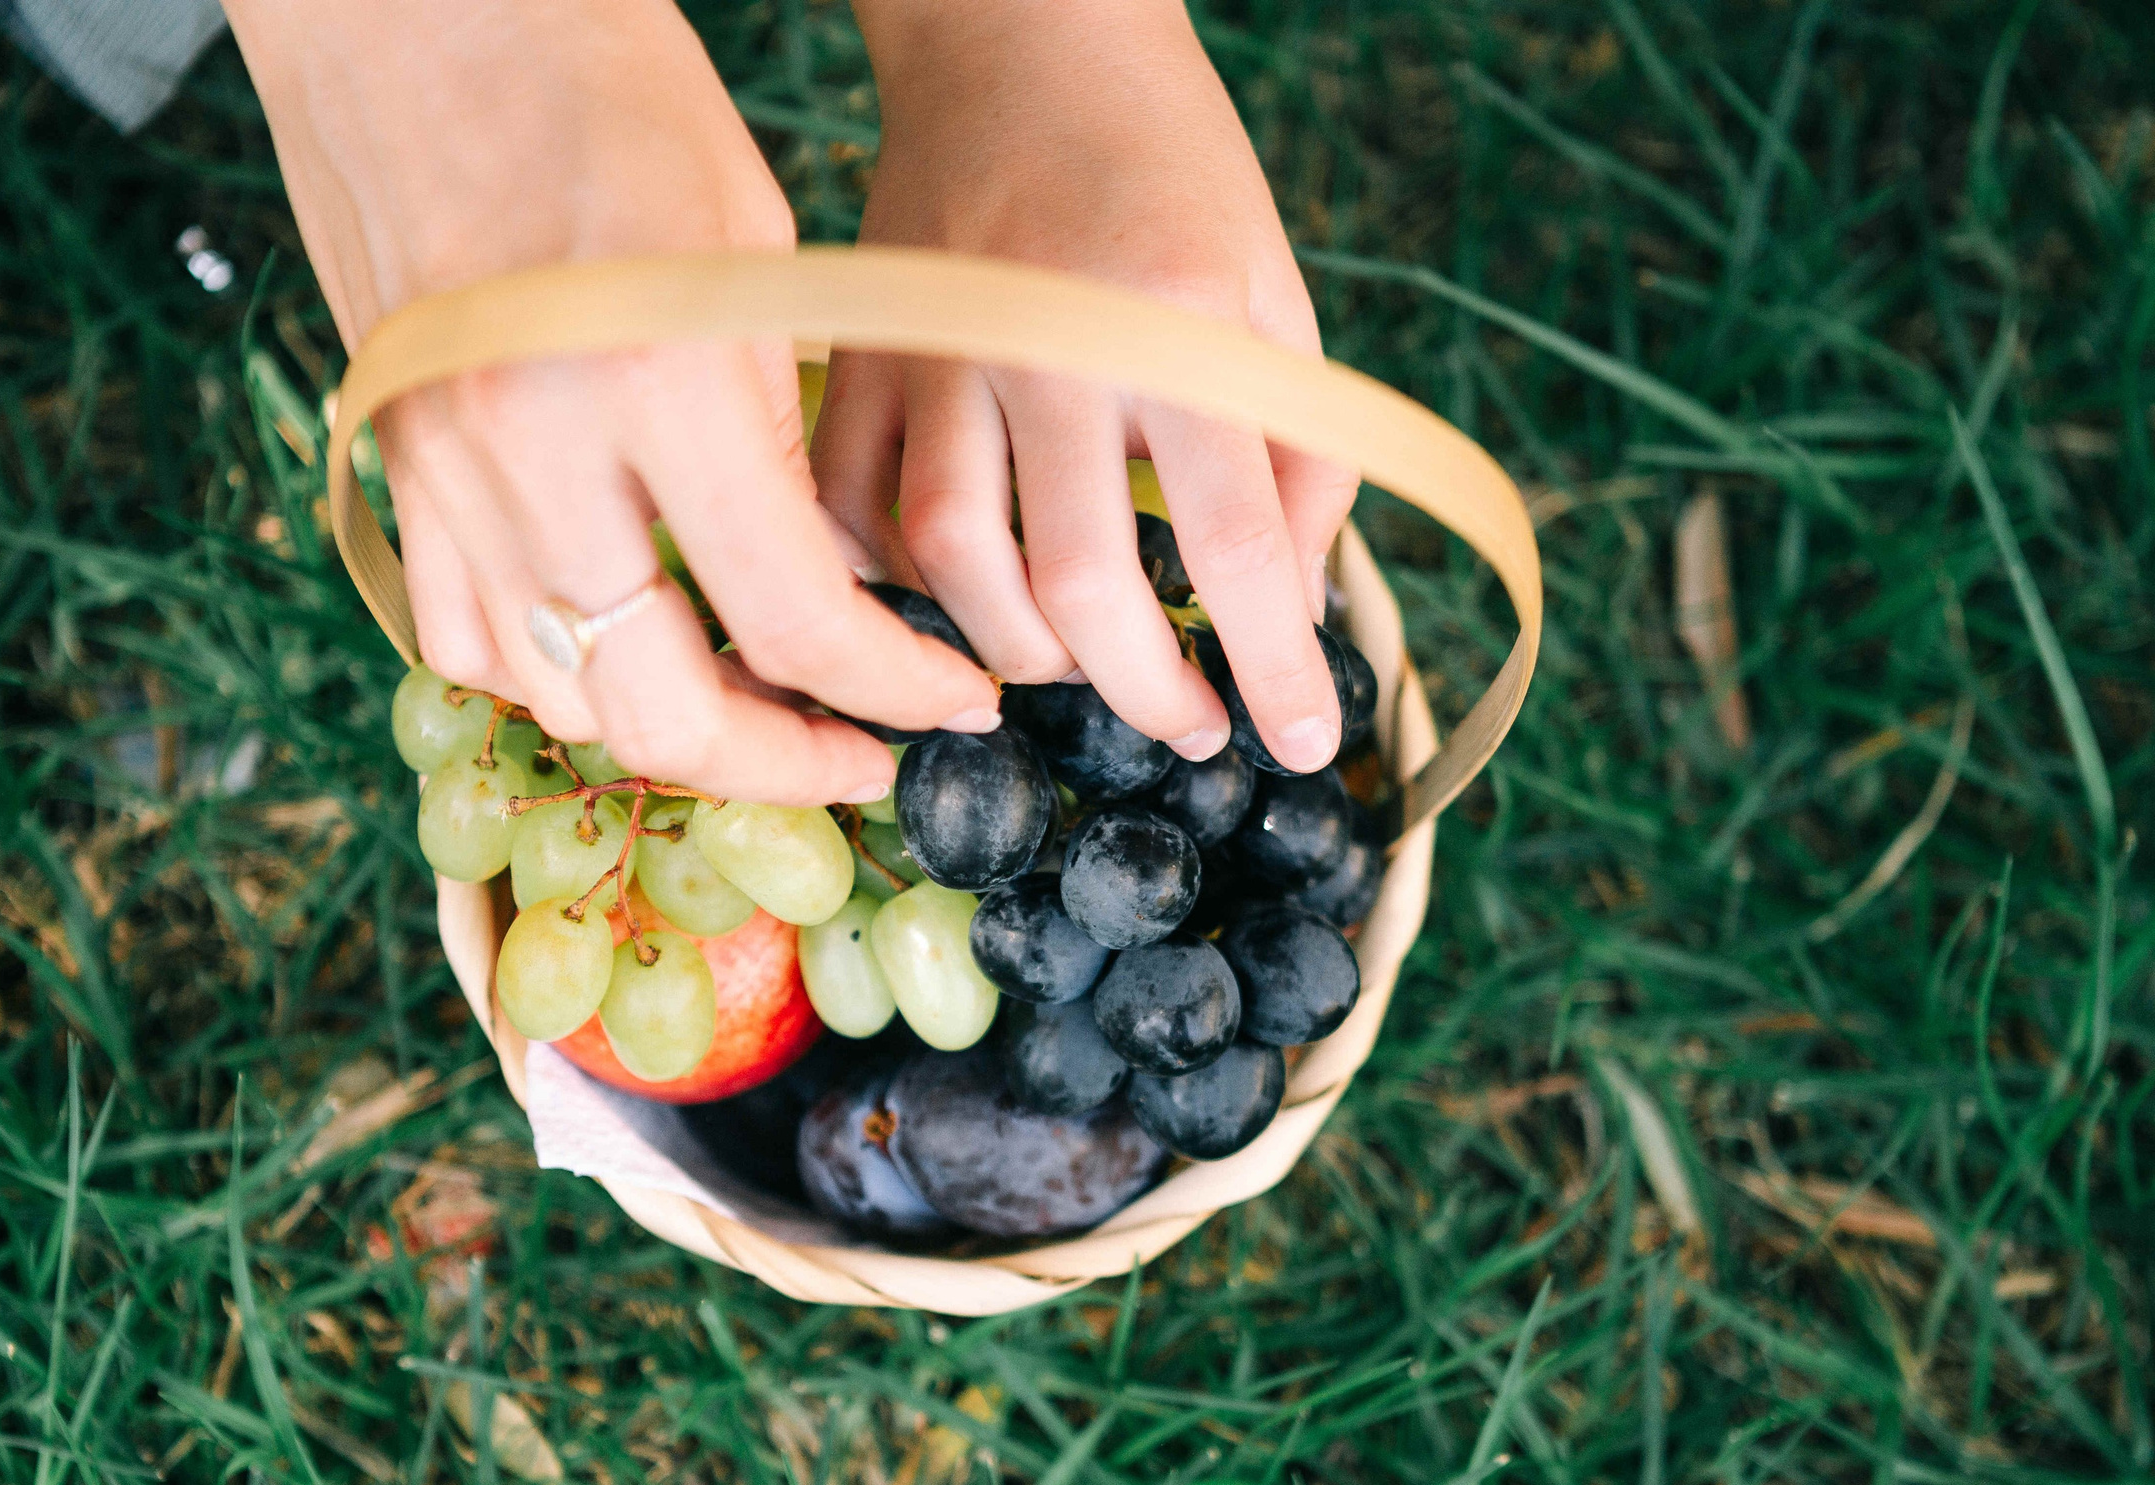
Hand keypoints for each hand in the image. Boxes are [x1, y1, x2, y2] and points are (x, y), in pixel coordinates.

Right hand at [225, 0, 999, 803]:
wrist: (409, 6)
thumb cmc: (604, 86)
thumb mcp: (748, 246)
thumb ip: (777, 429)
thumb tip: (822, 581)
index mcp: (657, 382)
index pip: (796, 624)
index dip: (892, 693)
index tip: (947, 704)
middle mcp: (532, 456)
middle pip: (660, 717)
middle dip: (782, 766)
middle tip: (856, 757)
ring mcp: (442, 474)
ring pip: (556, 697)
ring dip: (664, 729)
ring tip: (751, 704)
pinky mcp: (390, 466)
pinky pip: (462, 637)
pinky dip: (551, 671)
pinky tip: (618, 646)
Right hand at [813, 0, 1357, 770]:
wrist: (1023, 39)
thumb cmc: (1171, 171)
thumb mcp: (1274, 294)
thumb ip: (1295, 452)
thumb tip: (1281, 610)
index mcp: (1172, 322)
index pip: (1233, 543)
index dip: (1273, 667)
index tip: (1301, 743)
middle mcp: (1044, 344)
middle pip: (1077, 584)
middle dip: (1141, 691)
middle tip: (1186, 725)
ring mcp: (936, 353)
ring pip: (950, 565)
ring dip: (1021, 655)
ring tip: (1077, 667)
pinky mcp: (861, 356)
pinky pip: (853, 511)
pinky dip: (899, 583)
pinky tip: (960, 600)